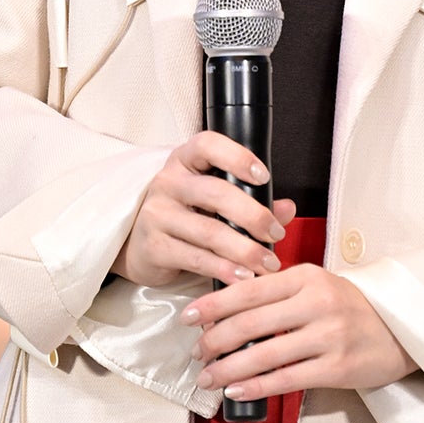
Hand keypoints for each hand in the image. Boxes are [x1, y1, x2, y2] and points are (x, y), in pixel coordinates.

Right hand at [110, 130, 296, 288]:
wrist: (136, 244)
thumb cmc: (184, 214)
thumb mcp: (212, 200)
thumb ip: (252, 200)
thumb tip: (287, 208)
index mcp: (184, 161)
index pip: (207, 145)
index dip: (237, 157)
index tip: (264, 177)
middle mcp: (168, 182)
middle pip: (216, 193)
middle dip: (253, 215)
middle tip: (276, 234)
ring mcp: (157, 215)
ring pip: (209, 231)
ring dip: (245, 250)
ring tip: (267, 263)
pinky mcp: (154, 247)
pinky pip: (196, 258)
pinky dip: (224, 269)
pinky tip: (243, 277)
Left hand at [180, 261, 418, 400]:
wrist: (402, 329)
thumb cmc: (349, 307)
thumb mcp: (317, 284)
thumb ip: (276, 290)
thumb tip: (224, 305)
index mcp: (307, 276)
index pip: (249, 289)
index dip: (213, 304)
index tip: (188, 317)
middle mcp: (317, 302)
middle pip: (251, 323)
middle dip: (214, 340)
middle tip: (195, 353)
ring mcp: (328, 335)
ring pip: (264, 354)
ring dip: (228, 368)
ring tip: (207, 377)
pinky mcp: (337, 367)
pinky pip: (286, 378)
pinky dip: (256, 385)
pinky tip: (236, 389)